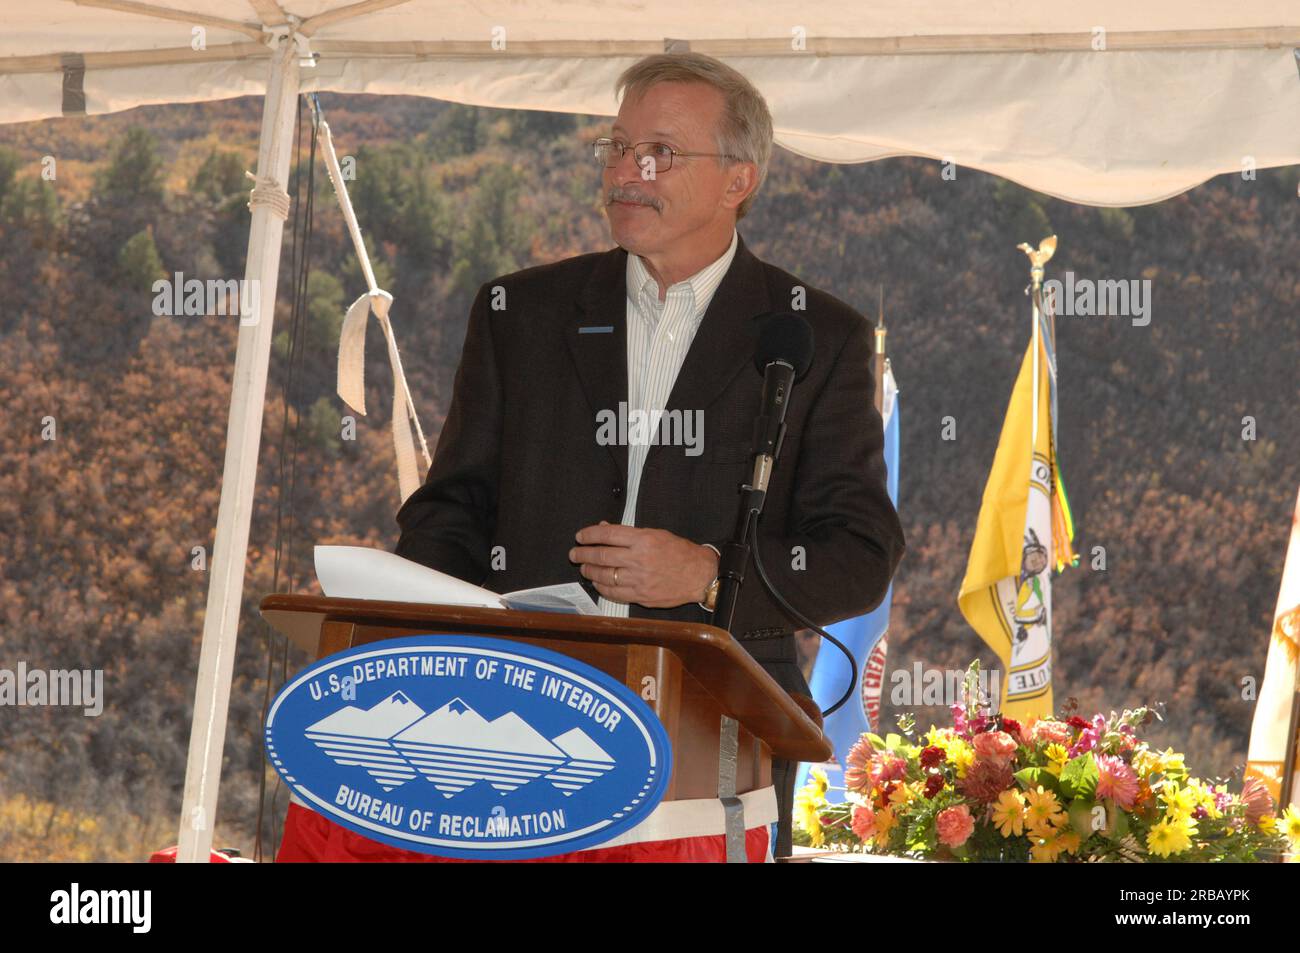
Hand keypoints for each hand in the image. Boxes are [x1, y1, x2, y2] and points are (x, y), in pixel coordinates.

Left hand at [569, 522, 718, 608]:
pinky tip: (597, 582)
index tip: (580, 536)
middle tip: (574, 553)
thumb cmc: (680, 553)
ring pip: (605, 575)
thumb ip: (629, 533)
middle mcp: (639, 559)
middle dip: (583, 554)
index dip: (590, 535)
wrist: (699, 575)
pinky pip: (614, 593)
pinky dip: (602, 587)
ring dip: (590, 571)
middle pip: (602, 555)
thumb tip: (605, 528)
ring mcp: (639, 579)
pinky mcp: (641, 595)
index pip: (608, 535)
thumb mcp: (656, 534)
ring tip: (584, 567)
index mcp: (643, 540)